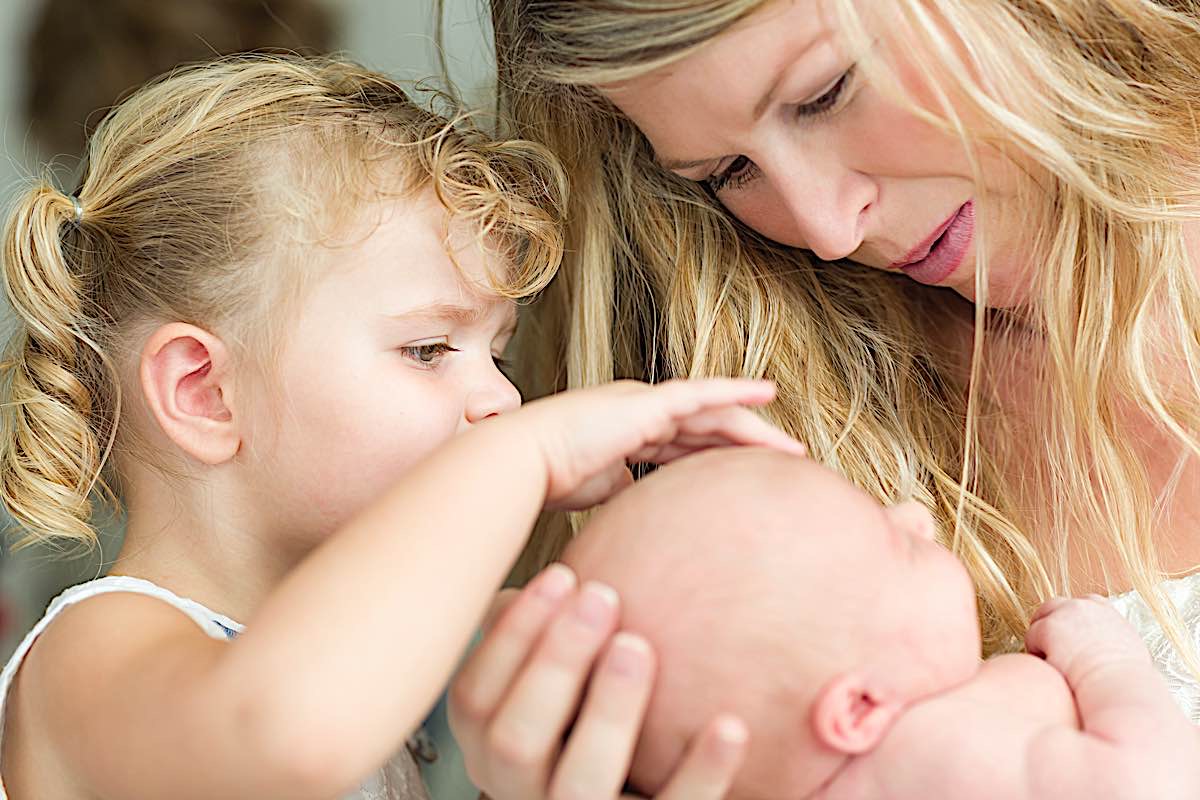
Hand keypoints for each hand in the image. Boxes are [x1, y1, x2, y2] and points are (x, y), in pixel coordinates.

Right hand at [450, 565, 748, 799]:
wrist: (627, 794)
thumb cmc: (583, 719)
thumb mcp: (549, 684)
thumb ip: (539, 639)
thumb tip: (537, 576)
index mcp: (490, 749)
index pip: (473, 698)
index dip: (512, 634)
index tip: (562, 575)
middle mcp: (519, 794)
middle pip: (515, 738)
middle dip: (555, 662)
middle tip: (602, 596)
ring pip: (580, 782)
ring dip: (608, 710)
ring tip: (638, 646)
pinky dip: (702, 771)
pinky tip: (730, 723)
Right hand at [511, 378, 803, 509]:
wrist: (526, 463)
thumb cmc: (551, 480)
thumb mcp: (601, 492)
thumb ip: (627, 492)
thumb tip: (647, 508)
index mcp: (630, 434)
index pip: (684, 444)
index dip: (717, 456)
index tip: (745, 474)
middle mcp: (642, 412)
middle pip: (707, 427)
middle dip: (746, 444)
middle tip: (785, 462)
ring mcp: (646, 402)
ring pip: (714, 413)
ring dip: (755, 430)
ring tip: (791, 449)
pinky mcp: (649, 401)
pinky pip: (704, 394)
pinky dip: (738, 391)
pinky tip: (769, 393)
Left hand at [1025, 595, 1150, 680]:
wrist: (1119, 686)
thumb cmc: (1125, 679)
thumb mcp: (1127, 648)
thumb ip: (1111, 638)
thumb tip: (1102, 648)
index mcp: (1105, 611)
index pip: (1083, 603)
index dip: (1072, 620)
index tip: (1070, 636)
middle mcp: (1084, 607)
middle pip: (1055, 606)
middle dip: (1049, 623)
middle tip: (1049, 646)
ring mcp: (1065, 614)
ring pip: (1040, 620)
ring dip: (1040, 637)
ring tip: (1048, 659)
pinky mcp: (1049, 628)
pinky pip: (1031, 637)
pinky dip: (1035, 651)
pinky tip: (1047, 666)